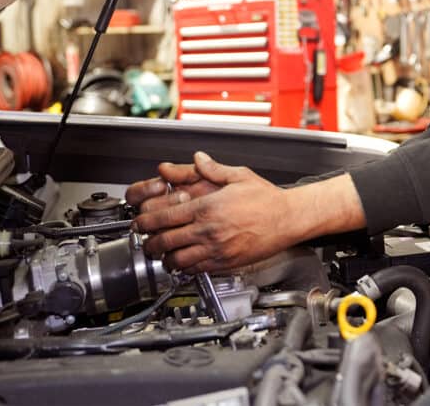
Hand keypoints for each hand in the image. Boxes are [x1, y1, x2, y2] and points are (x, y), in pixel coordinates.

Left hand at [132, 153, 298, 273]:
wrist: (288, 219)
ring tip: (162, 254)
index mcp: (208, 208)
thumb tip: (198, 159)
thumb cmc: (267, 200)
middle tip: (145, 241)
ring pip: (177, 261)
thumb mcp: (239, 176)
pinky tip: (184, 262)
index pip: (165, 217)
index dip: (146, 222)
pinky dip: (185, 269)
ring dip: (165, 258)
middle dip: (149, 243)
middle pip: (165, 241)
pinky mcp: (226, 263)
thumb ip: (213, 169)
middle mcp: (209, 231)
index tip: (140, 222)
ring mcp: (217, 249)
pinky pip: (196, 270)